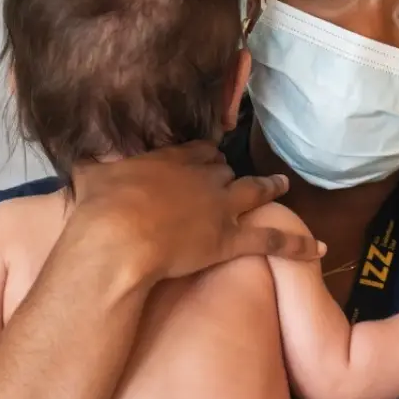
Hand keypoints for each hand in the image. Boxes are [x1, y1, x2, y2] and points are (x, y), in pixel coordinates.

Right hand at [65, 141, 324, 281]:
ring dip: (271, 188)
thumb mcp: (90, 173)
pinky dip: (297, 244)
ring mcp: (220, 206)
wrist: (117, 237)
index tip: (207, 157)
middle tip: (240, 173)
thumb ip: (92, 164)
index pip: (197, 150)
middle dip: (233, 171)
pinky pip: (271, 239)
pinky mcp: (231, 238)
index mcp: (171, 158)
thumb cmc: (98, 207)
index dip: (204, 155)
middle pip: (225, 168)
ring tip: (284, 185)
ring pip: (254, 192)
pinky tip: (318, 248)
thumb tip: (81, 156)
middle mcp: (201, 177)